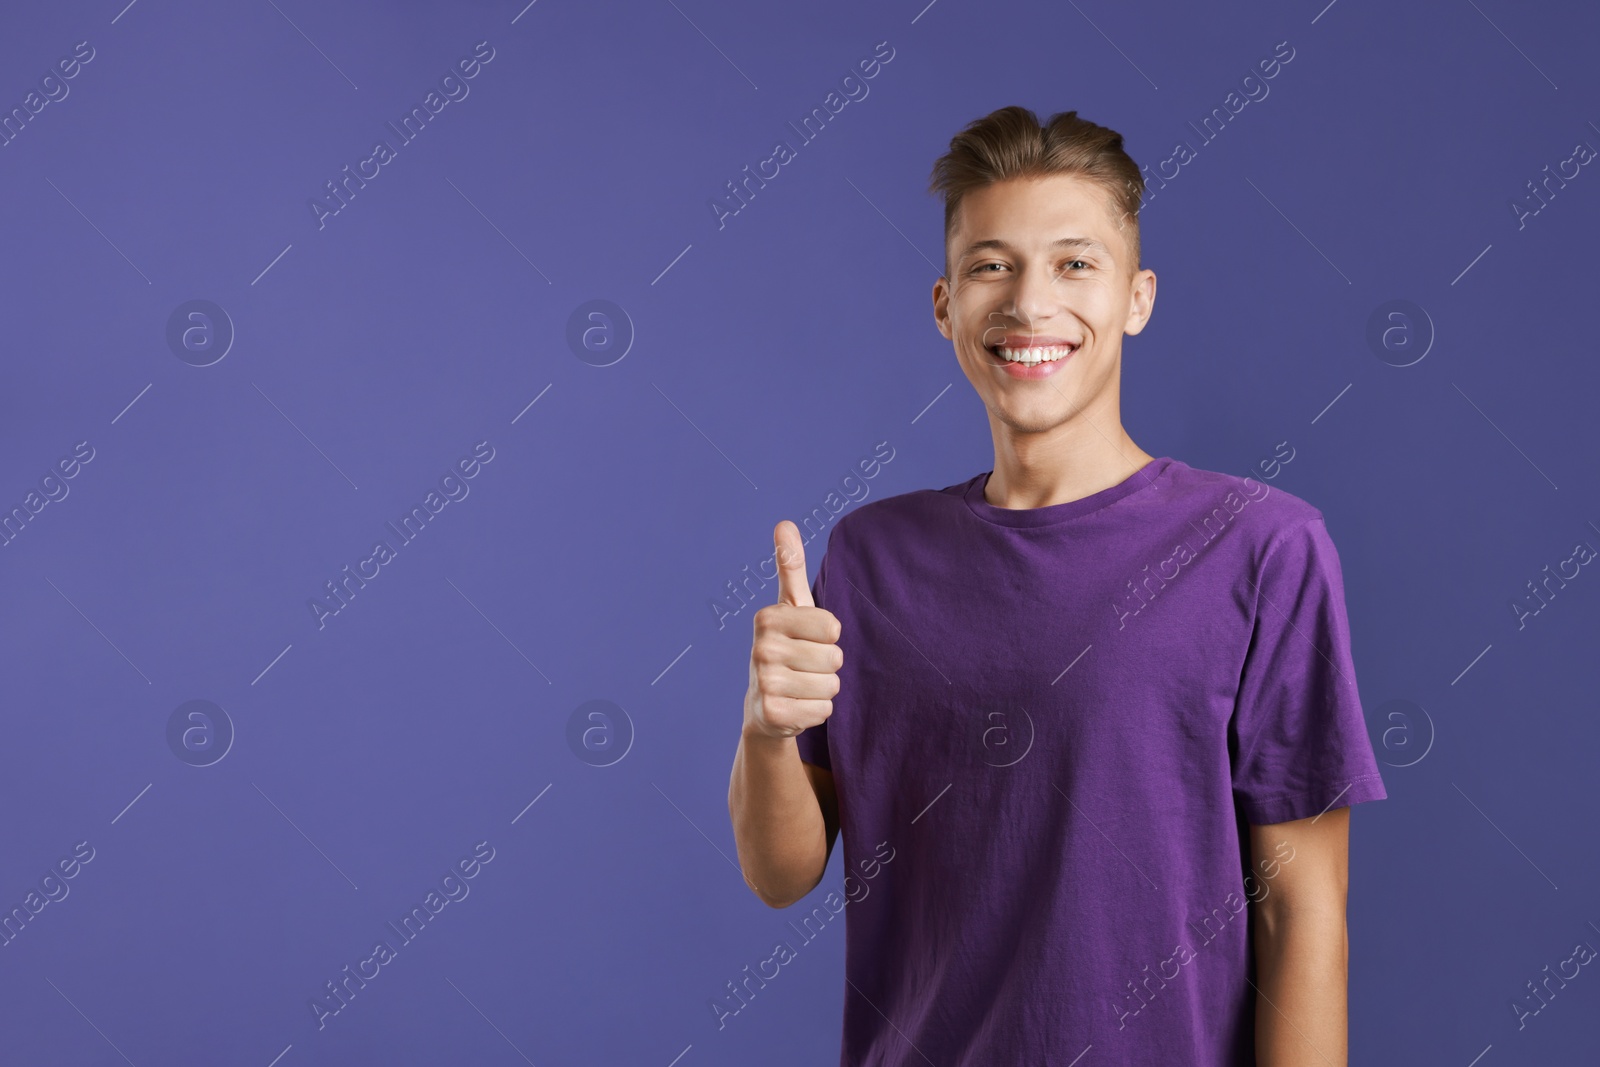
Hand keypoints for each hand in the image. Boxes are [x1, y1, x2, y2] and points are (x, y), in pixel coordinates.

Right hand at [744, 520, 843, 740]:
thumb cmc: (787, 647)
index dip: (827, 637)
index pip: (833, 627)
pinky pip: (823, 711)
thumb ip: (790, 566)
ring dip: (823, 690)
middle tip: (803, 667)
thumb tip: (784, 523)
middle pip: (835, 658)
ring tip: (800, 687)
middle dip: (827, 666)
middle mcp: (761, 648)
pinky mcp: (772, 714)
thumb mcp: (791, 607)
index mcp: (768, 618)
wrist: (763, 705)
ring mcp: (764, 683)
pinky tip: (796, 707)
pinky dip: (816, 712)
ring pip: (832, 686)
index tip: (805, 640)